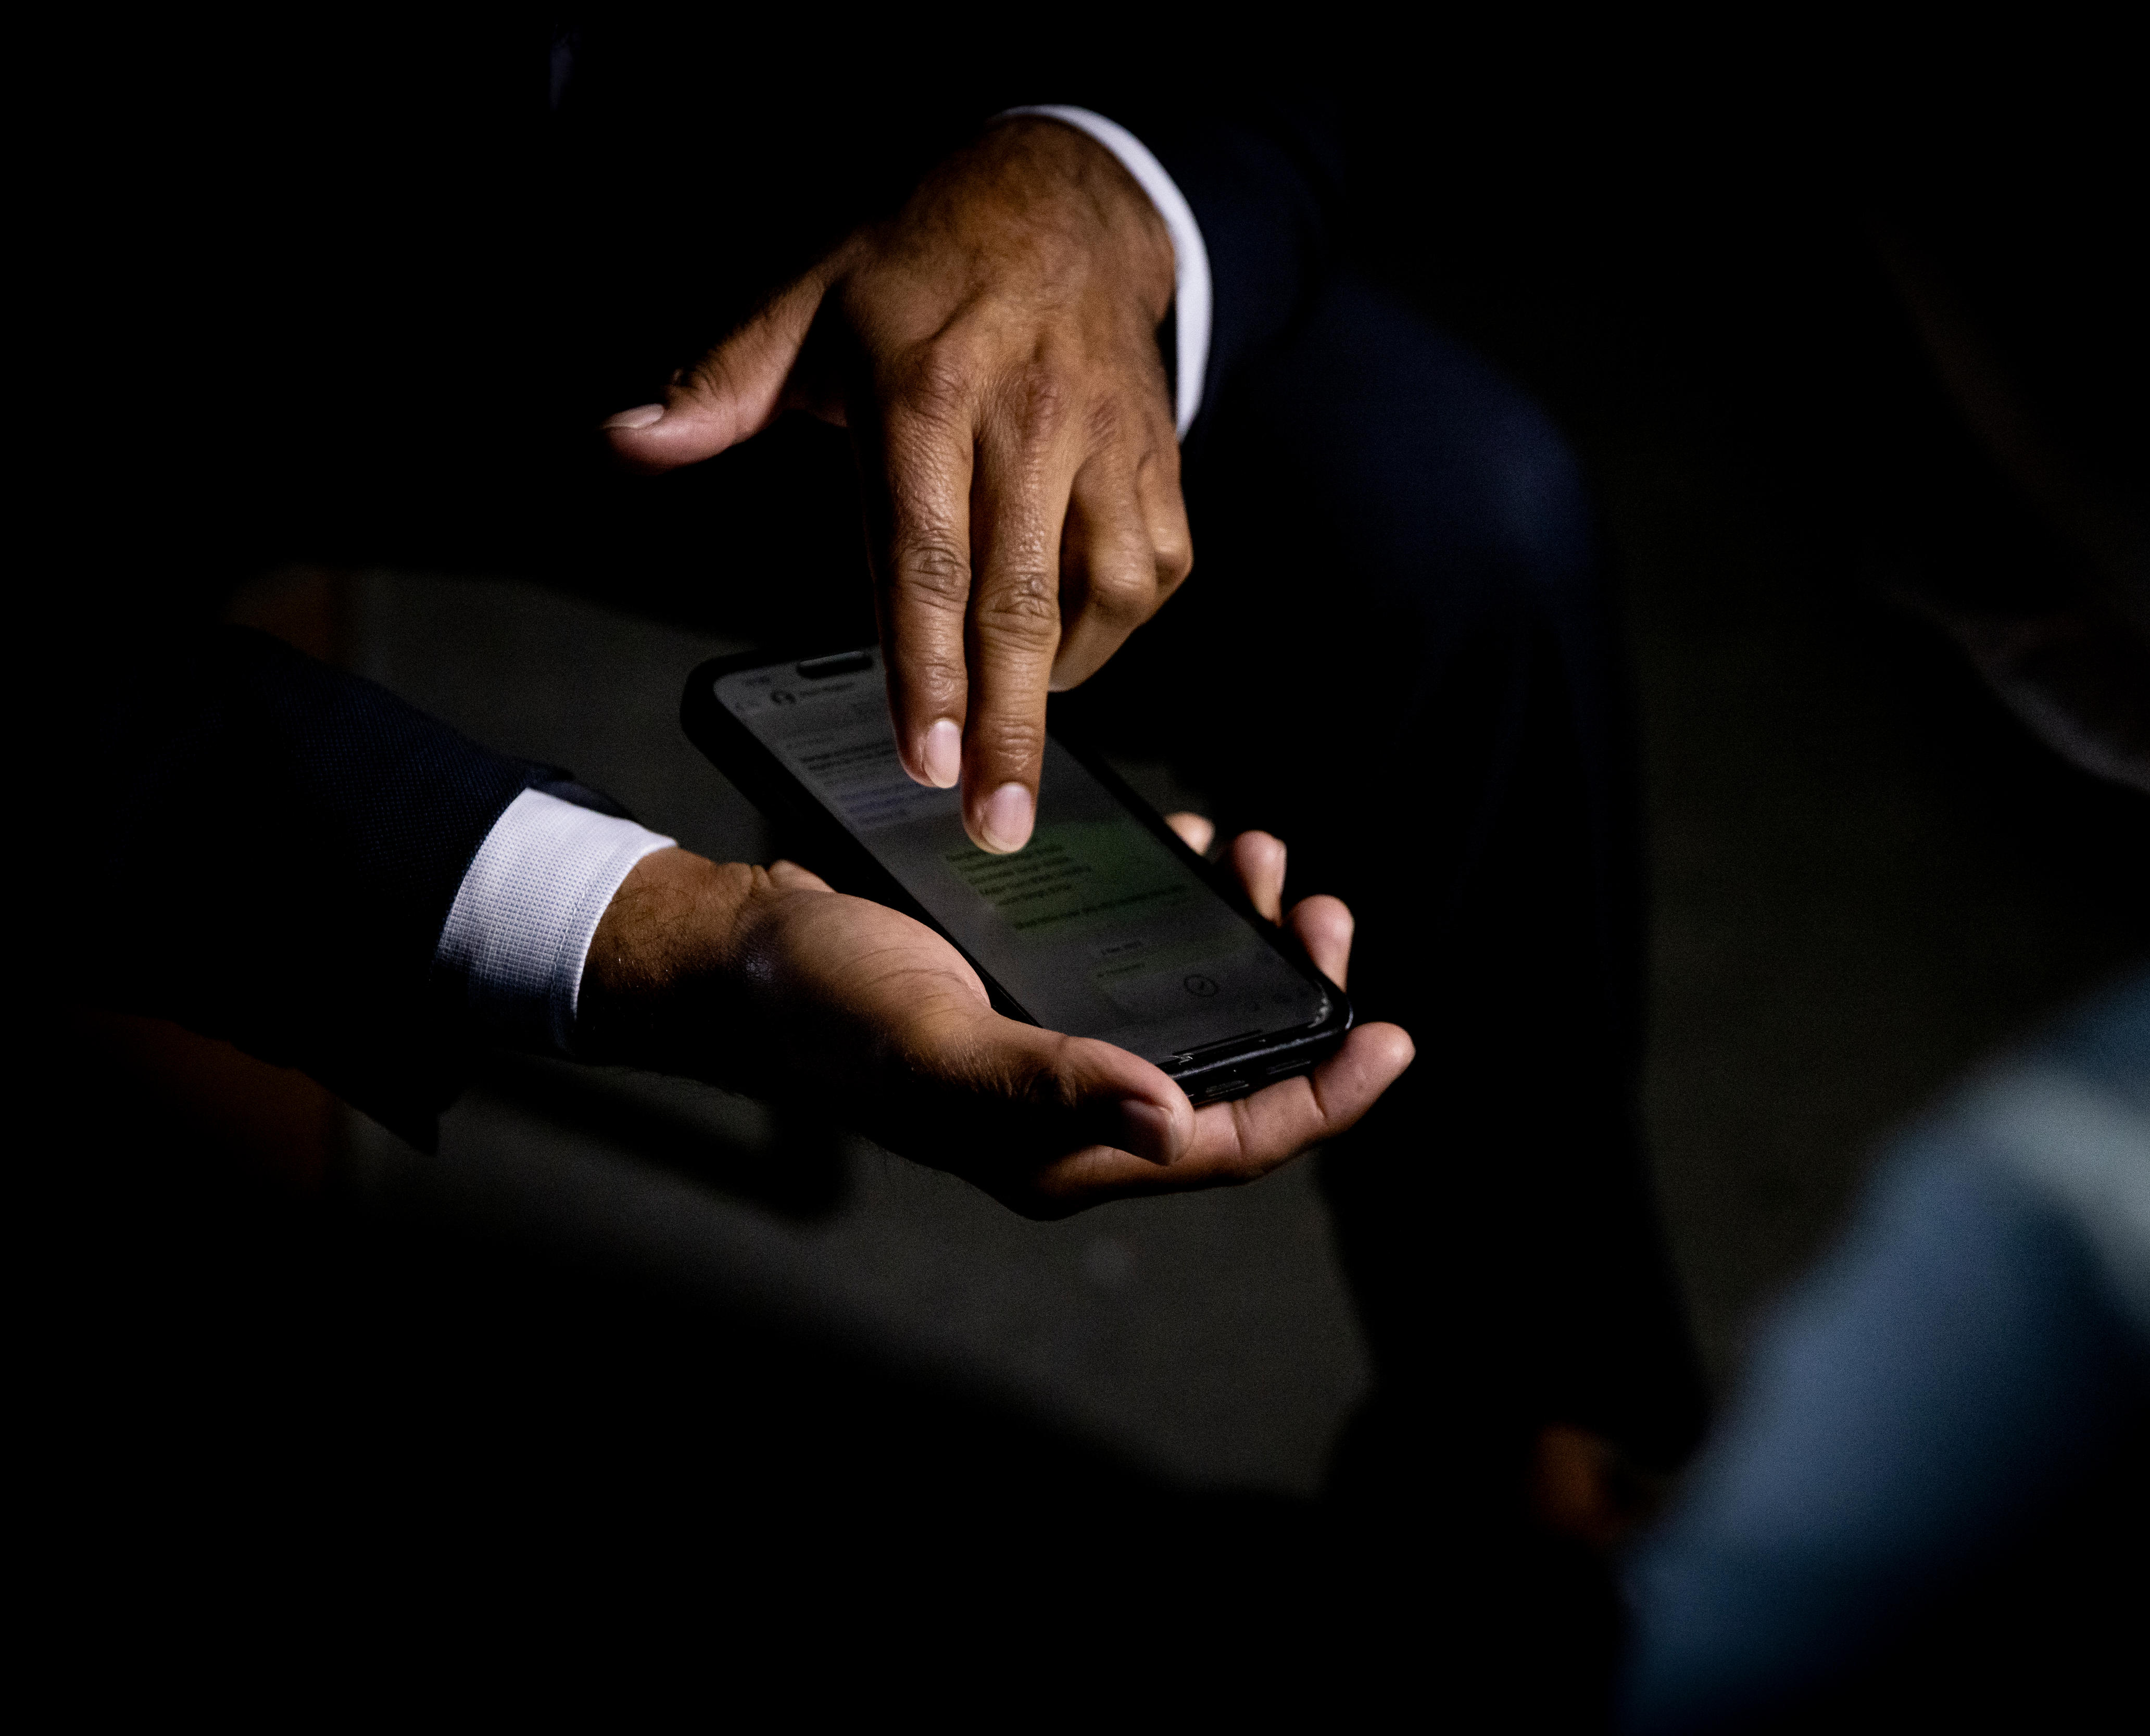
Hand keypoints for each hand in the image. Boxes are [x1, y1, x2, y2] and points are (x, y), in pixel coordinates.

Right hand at [577, 816, 1411, 1217]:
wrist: (739, 946)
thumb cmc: (823, 1004)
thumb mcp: (937, 1042)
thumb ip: (1053, 1083)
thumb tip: (1178, 1120)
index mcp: (1058, 1150)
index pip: (1228, 1146)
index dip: (1321, 1100)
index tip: (1393, 1037)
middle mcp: (1071, 1107)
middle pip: (1228, 1068)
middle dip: (1293, 990)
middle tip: (1318, 906)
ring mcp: (1057, 1045)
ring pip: (1190, 1004)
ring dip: (1242, 933)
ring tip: (1260, 856)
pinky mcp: (1039, 986)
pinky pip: (1140, 955)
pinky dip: (1179, 902)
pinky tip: (1191, 848)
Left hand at [602, 118, 1190, 856]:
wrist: (1066, 205)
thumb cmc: (921, 267)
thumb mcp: (807, 300)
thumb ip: (720, 385)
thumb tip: (627, 441)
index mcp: (928, 393)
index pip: (925, 555)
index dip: (925, 667)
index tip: (924, 761)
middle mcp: (1026, 423)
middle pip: (1018, 601)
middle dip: (1007, 727)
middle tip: (997, 823)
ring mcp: (1105, 444)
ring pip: (1102, 592)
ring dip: (1058, 683)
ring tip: (1013, 740)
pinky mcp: (1157, 462)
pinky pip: (1151, 569)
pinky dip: (1110, 626)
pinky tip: (1065, 647)